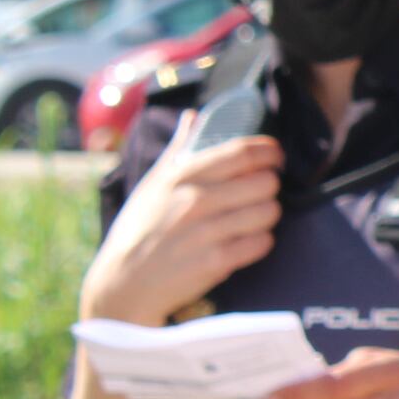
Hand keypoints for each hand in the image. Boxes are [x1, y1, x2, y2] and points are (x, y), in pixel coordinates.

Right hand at [81, 114, 282, 327]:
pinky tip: (246, 241)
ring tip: (252, 218)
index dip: (270, 152)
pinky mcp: (216, 262)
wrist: (123, 283)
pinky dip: (260, 242)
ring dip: (267, 215)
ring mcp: (207, 232)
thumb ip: (178, 149)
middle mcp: (196, 200)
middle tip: (261, 193)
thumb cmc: (139, 229)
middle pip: (265, 181)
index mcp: (182, 176)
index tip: (274, 157)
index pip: (243, 152)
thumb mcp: (152, 184)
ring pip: (269, 211)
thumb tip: (192, 116)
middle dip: (270, 186)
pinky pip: (262, 243)